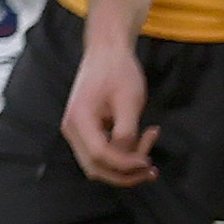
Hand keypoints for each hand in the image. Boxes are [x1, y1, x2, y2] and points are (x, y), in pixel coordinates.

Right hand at [62, 31, 157, 185]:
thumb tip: (128, 157)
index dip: (126, 164)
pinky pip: (102, 151)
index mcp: (79, 119)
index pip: (100, 155)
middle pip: (95, 167)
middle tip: (151, 167)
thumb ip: (127, 133)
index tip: (149, 162)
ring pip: (98, 163)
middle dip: (125, 173)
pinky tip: (142, 137)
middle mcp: (72, 129)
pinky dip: (122, 152)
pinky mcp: (85, 129)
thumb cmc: (118, 70)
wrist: (107, 50)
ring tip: (150, 141)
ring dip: (125, 164)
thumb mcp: (129, 101)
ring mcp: (76, 130)